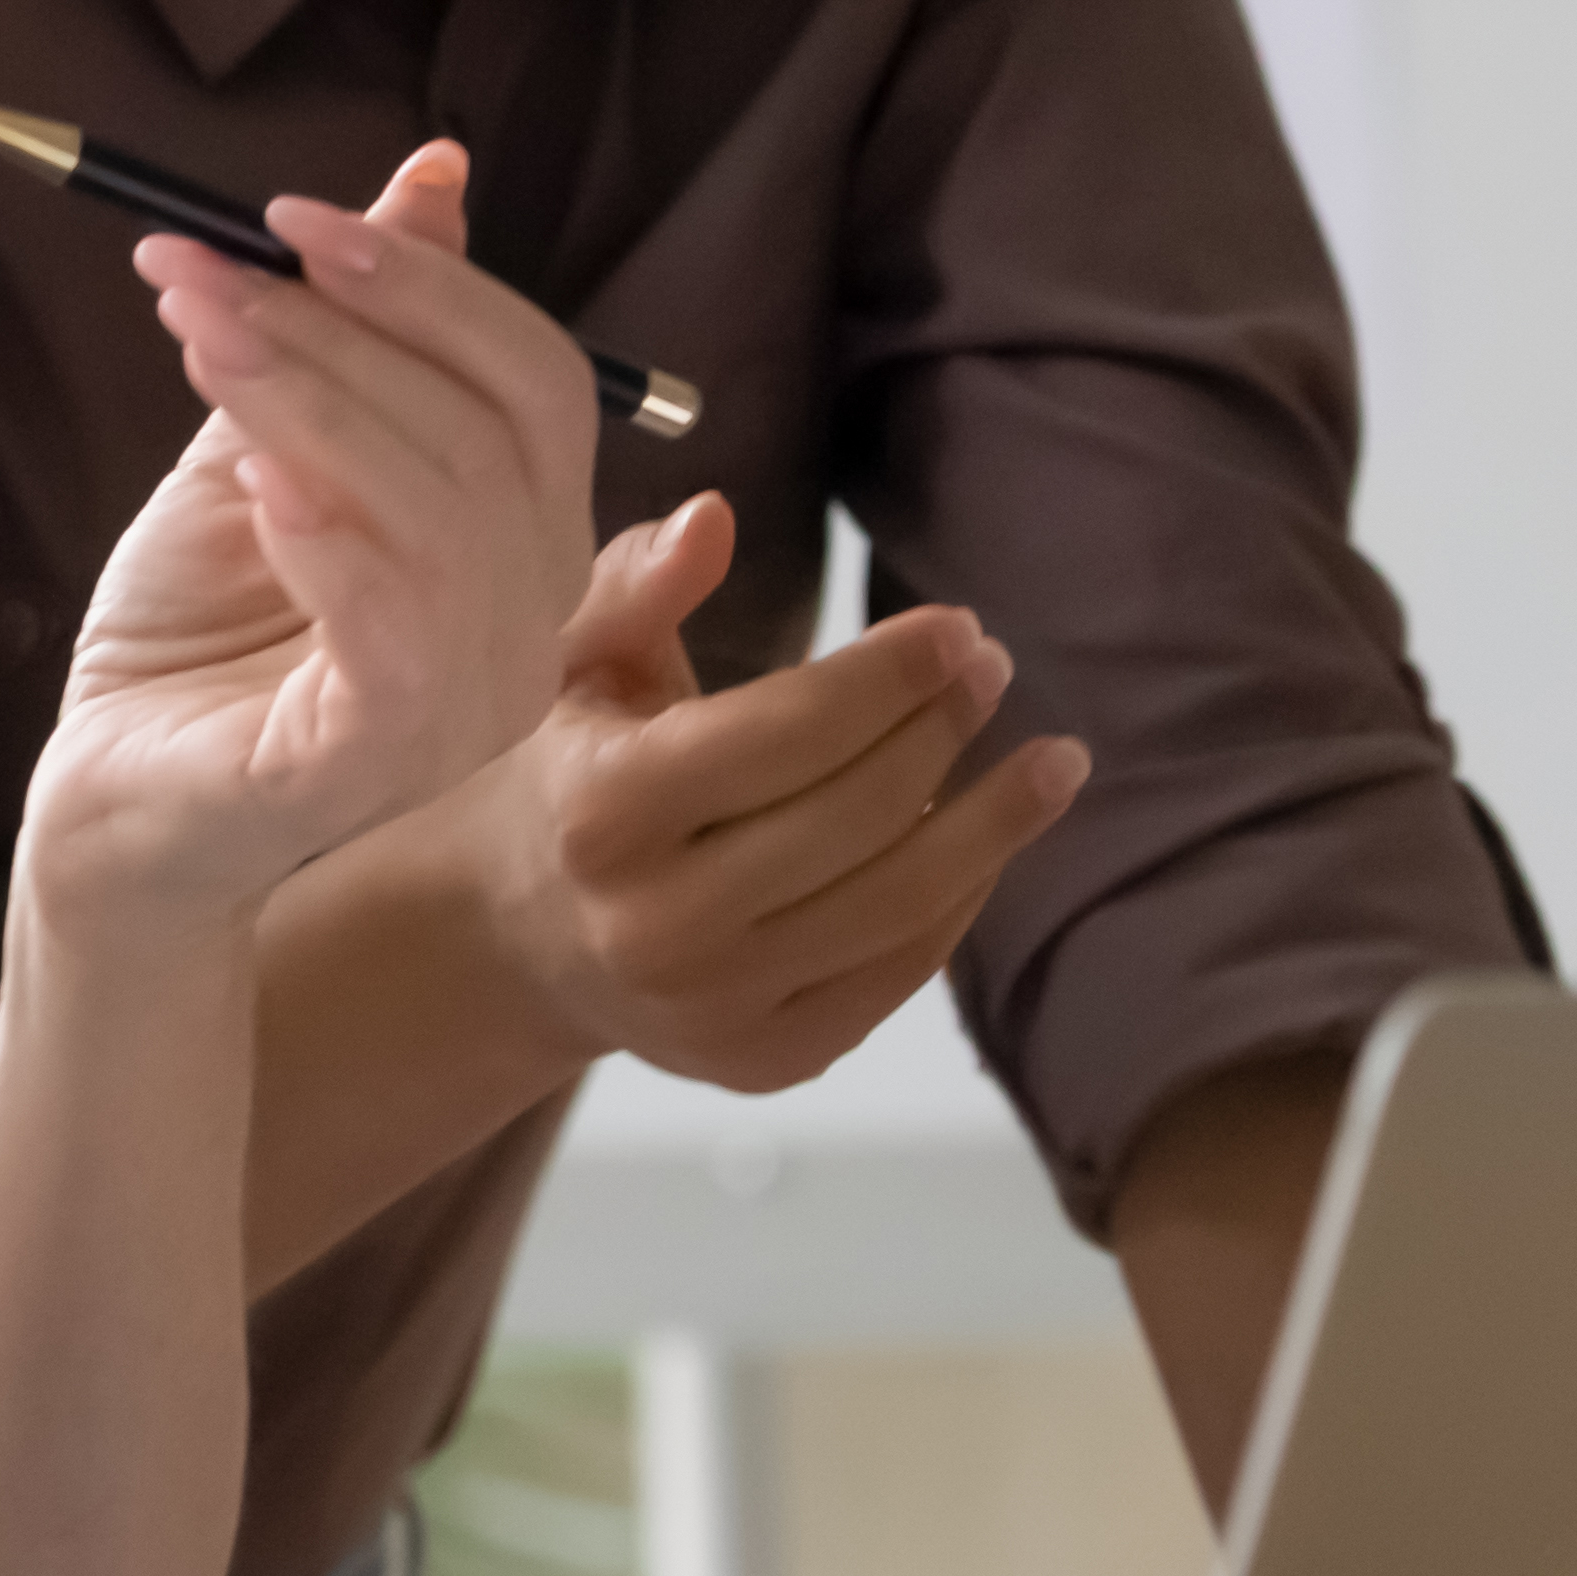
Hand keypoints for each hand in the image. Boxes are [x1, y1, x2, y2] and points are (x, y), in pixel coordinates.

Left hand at [20, 142, 590, 923]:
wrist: (108, 792)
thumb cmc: (196, 627)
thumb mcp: (266, 446)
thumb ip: (348, 332)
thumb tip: (433, 173)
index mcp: (522, 536)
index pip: (535, 380)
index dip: (427, 282)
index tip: (285, 214)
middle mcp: (527, 622)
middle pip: (497, 431)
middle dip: (346, 325)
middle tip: (202, 268)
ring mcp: (469, 704)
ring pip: (445, 514)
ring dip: (315, 403)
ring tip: (202, 339)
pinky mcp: (380, 765)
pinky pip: (400, 636)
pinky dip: (331, 540)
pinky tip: (256, 487)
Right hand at [440, 488, 1092, 1091]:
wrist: (522, 946)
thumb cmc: (577, 776)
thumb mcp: (584, 671)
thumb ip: (641, 586)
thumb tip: (715, 515)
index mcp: (606, 810)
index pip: (790, 729)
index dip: (892, 673)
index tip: (960, 629)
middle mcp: (656, 921)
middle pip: (858, 812)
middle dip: (945, 730)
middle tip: (994, 672)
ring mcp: (714, 1004)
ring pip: (899, 902)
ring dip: (996, 823)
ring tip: (1054, 763)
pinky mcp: (763, 1061)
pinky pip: (897, 972)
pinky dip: (959, 899)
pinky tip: (988, 839)